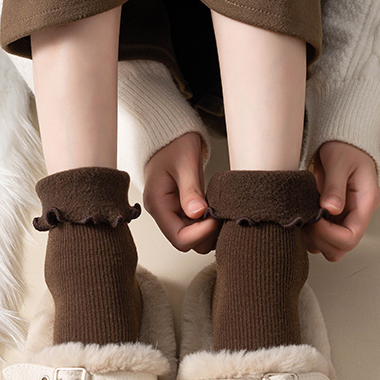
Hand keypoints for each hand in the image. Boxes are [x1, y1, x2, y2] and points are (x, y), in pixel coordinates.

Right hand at [143, 132, 219, 252]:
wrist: (170, 136)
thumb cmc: (174, 145)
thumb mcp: (185, 163)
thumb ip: (191, 190)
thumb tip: (198, 214)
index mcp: (156, 203)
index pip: (179, 238)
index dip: (200, 234)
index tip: (216, 218)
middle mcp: (162, 213)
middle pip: (185, 242)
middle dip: (206, 235)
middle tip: (222, 216)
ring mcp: (171, 213)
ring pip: (192, 237)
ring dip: (209, 231)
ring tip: (221, 212)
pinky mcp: (180, 210)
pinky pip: (195, 227)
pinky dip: (208, 224)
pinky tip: (217, 210)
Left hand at [304, 141, 379, 261]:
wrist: (344, 141)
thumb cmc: (346, 147)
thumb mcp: (339, 161)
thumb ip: (335, 186)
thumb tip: (331, 208)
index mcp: (365, 204)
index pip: (350, 237)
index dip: (328, 235)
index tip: (314, 220)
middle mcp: (357, 215)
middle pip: (341, 249)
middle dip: (320, 240)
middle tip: (307, 221)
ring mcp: (345, 218)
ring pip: (330, 247)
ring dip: (313, 239)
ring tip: (304, 218)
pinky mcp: (334, 218)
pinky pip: (323, 236)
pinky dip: (311, 233)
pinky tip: (305, 217)